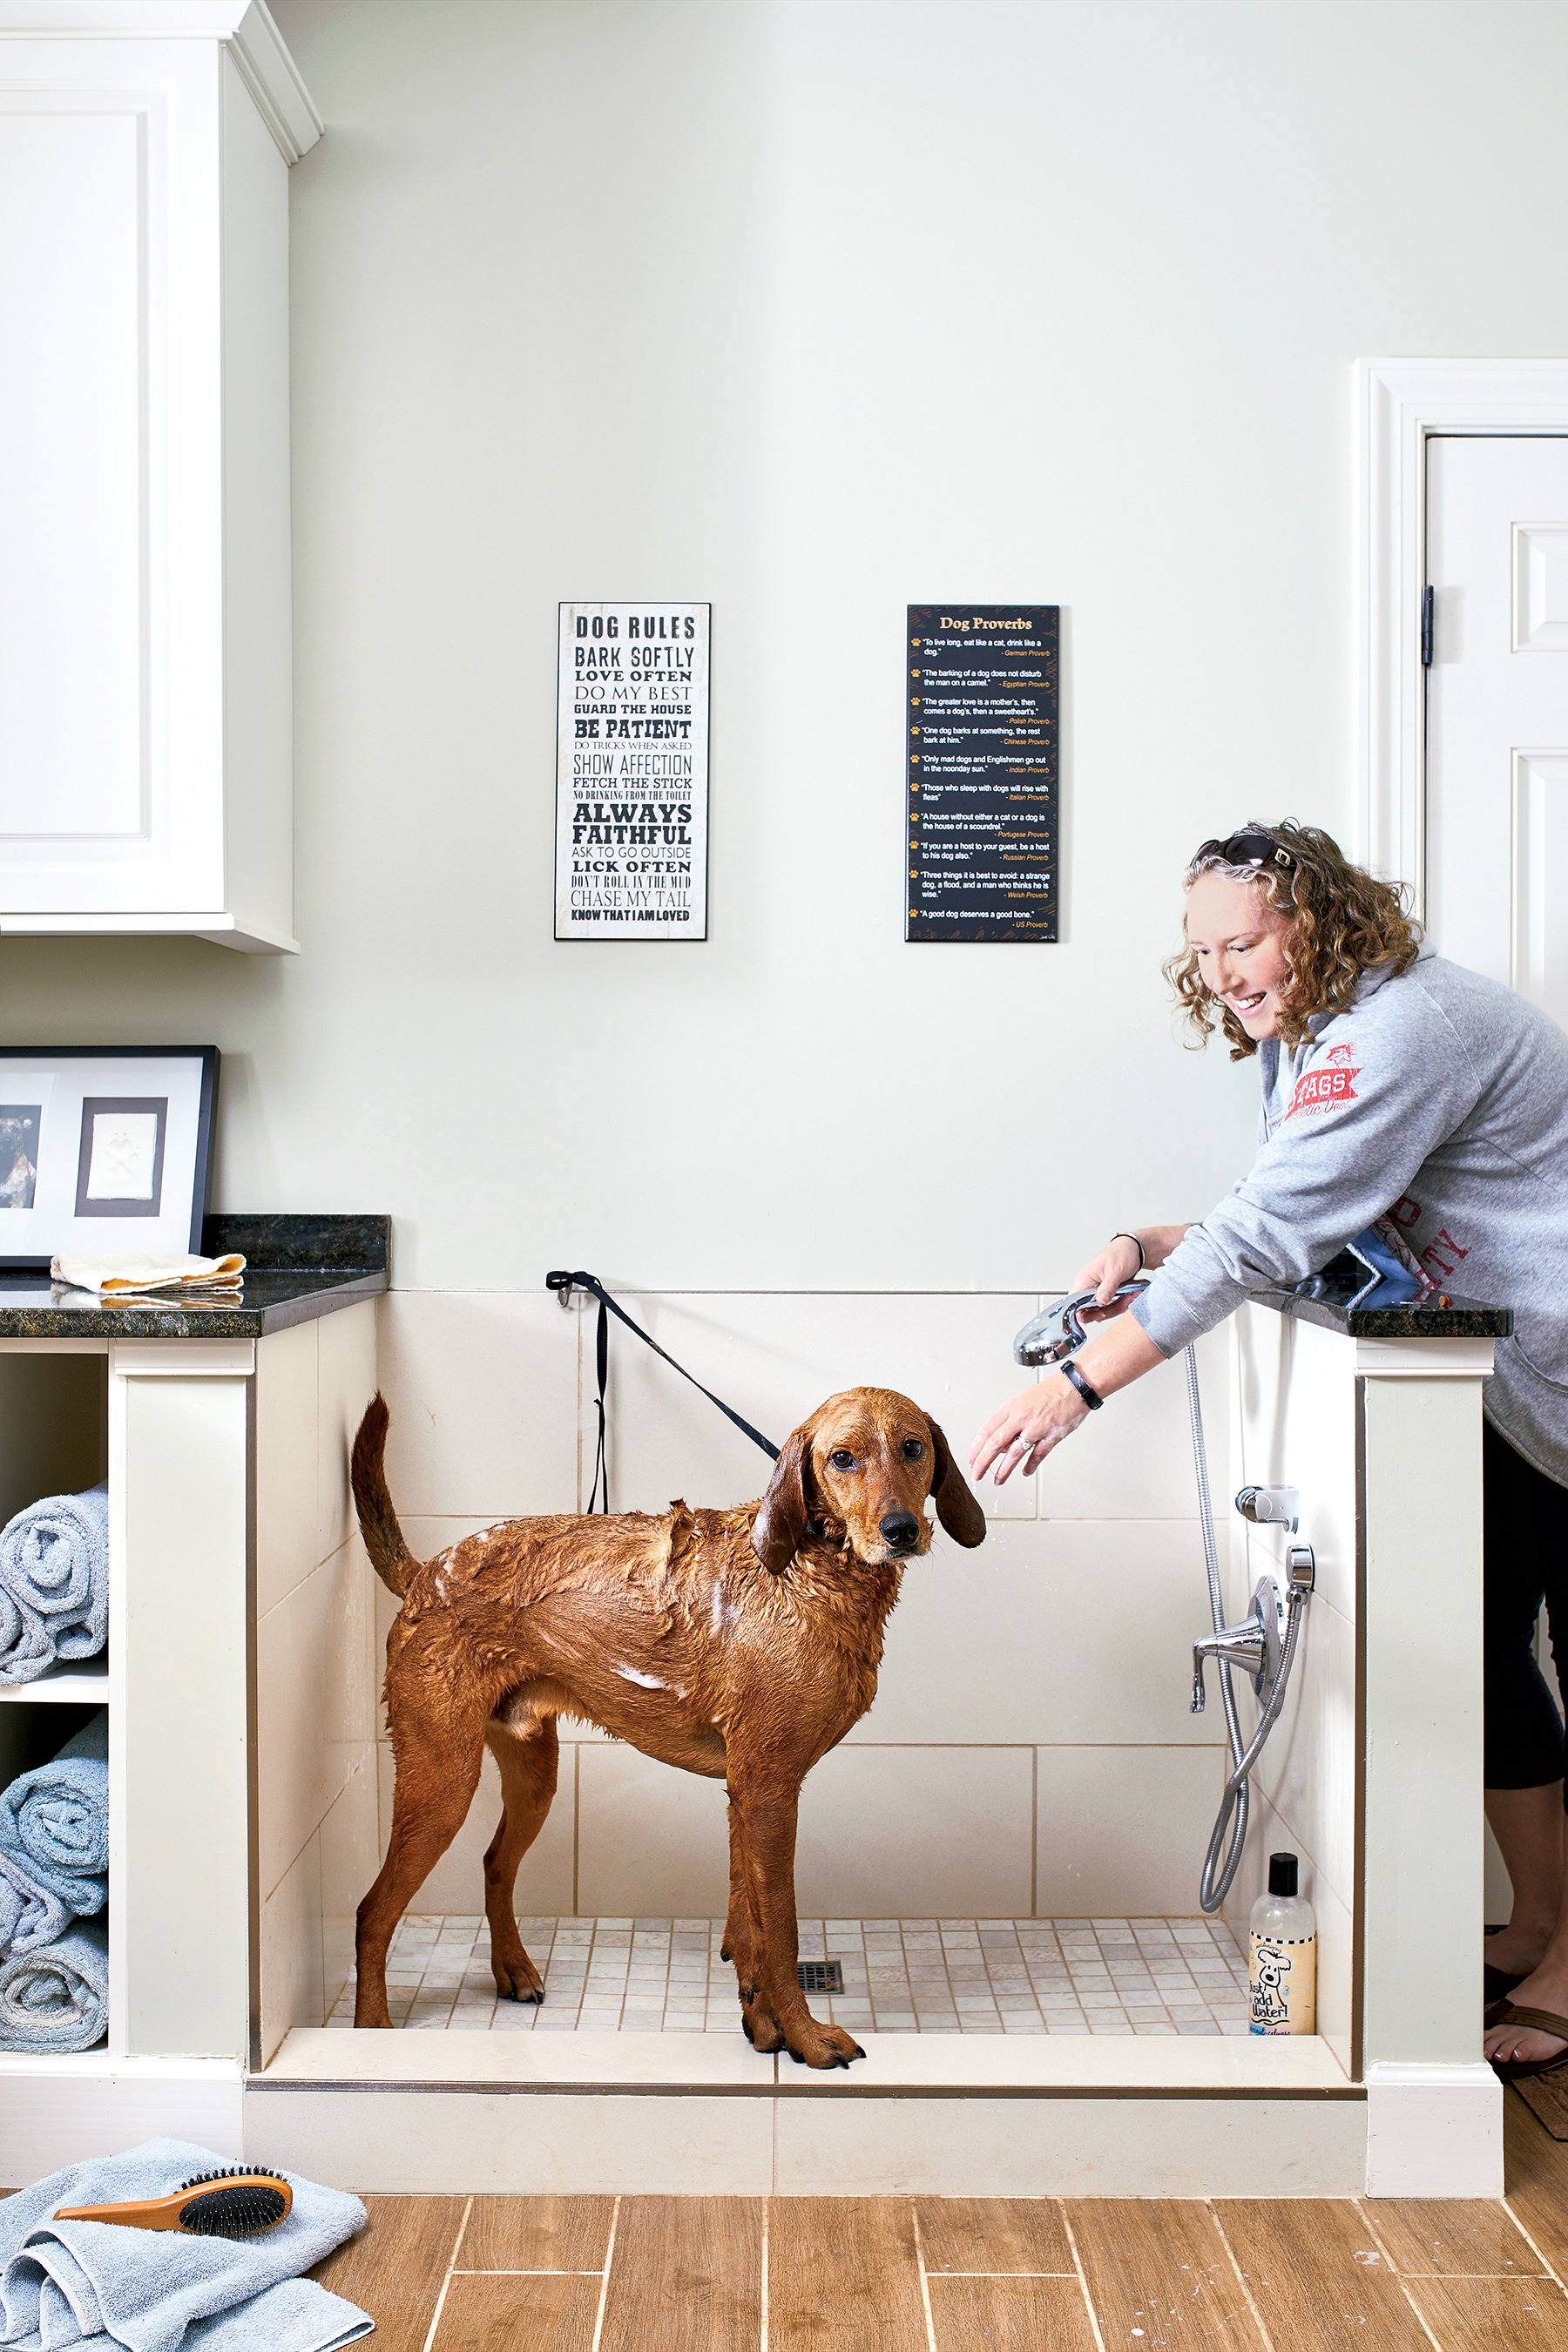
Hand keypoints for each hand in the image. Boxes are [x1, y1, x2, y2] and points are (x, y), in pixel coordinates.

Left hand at [969, 1373, 1089, 1484]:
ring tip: (998, 1481)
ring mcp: (1036, 1427)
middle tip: (976, 1475)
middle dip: (982, 1462)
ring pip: (1014, 1453)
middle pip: (995, 1443)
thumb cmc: (1050, 1392)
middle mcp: (1021, 1417)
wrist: (1074, 1386)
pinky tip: (1025, 1472)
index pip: (986, 1430)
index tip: (971, 1460)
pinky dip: (1030, 1466)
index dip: (976, 1447)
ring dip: (1004, 1470)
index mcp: (1011, 1408)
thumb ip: (1010, 1421)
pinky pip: (1038, 1455)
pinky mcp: (1052, 1435)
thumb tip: (1001, 1443)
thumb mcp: (1022, 1400)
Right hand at [1069, 1234, 1143, 1320]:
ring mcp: (1096, 1291)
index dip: (1085, 1313)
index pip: (1074, 1305)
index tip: (1102, 1313)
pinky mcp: (1105, 1293)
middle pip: (1089, 1311)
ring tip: (1130, 1297)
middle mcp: (1087, 1287)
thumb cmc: (1121, 1253)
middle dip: (1108, 1311)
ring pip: (1101, 1310)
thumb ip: (1107, 1288)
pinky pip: (1110, 1305)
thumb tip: (1099, 1302)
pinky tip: (1130, 1297)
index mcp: (1083, 1280)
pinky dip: (1121, 1304)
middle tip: (1123, 1303)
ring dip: (1117, 1307)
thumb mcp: (1115, 1271)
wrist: (1133, 1248)